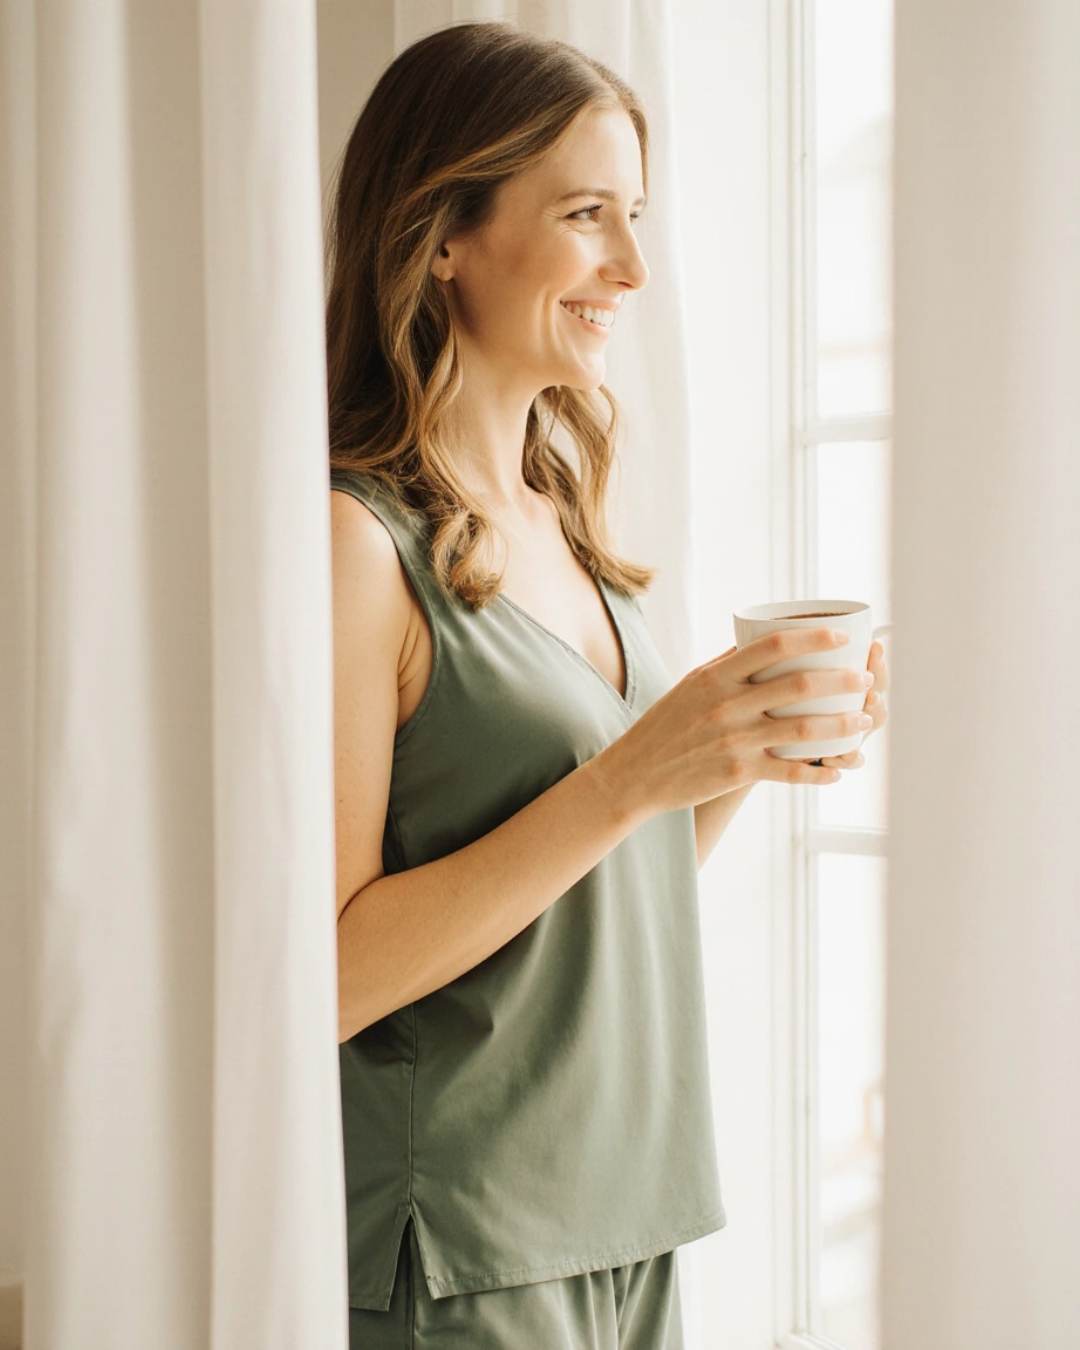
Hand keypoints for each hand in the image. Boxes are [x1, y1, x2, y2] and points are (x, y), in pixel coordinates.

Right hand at [597, 627, 877, 817]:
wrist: (636, 773)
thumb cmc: (665, 725)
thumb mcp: (690, 685)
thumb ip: (727, 665)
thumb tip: (762, 643)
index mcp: (717, 675)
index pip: (774, 646)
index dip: (814, 637)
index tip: (841, 636)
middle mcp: (728, 705)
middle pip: (799, 685)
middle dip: (842, 680)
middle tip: (864, 679)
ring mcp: (735, 740)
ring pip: (804, 730)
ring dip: (842, 725)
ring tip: (864, 720)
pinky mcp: (739, 773)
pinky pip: (791, 772)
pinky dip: (819, 771)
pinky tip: (838, 771)